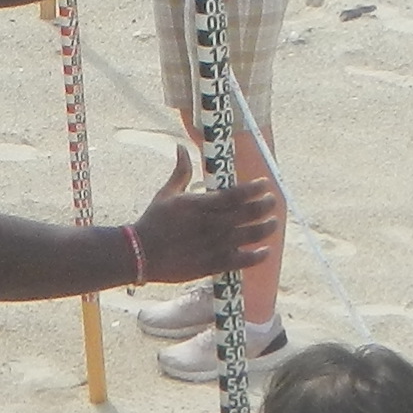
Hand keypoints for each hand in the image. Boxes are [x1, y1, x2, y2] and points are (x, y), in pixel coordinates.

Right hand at [133, 178, 279, 282]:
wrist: (139, 254)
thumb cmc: (152, 222)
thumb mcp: (166, 194)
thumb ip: (180, 172)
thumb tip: (181, 148)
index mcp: (198, 205)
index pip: (234, 195)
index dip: (253, 189)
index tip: (265, 184)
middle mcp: (208, 224)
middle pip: (246, 214)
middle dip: (264, 206)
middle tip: (273, 202)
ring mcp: (211, 246)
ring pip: (247, 236)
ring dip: (264, 229)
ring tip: (273, 223)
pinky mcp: (211, 265)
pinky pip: (240, 261)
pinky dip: (256, 256)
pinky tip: (265, 251)